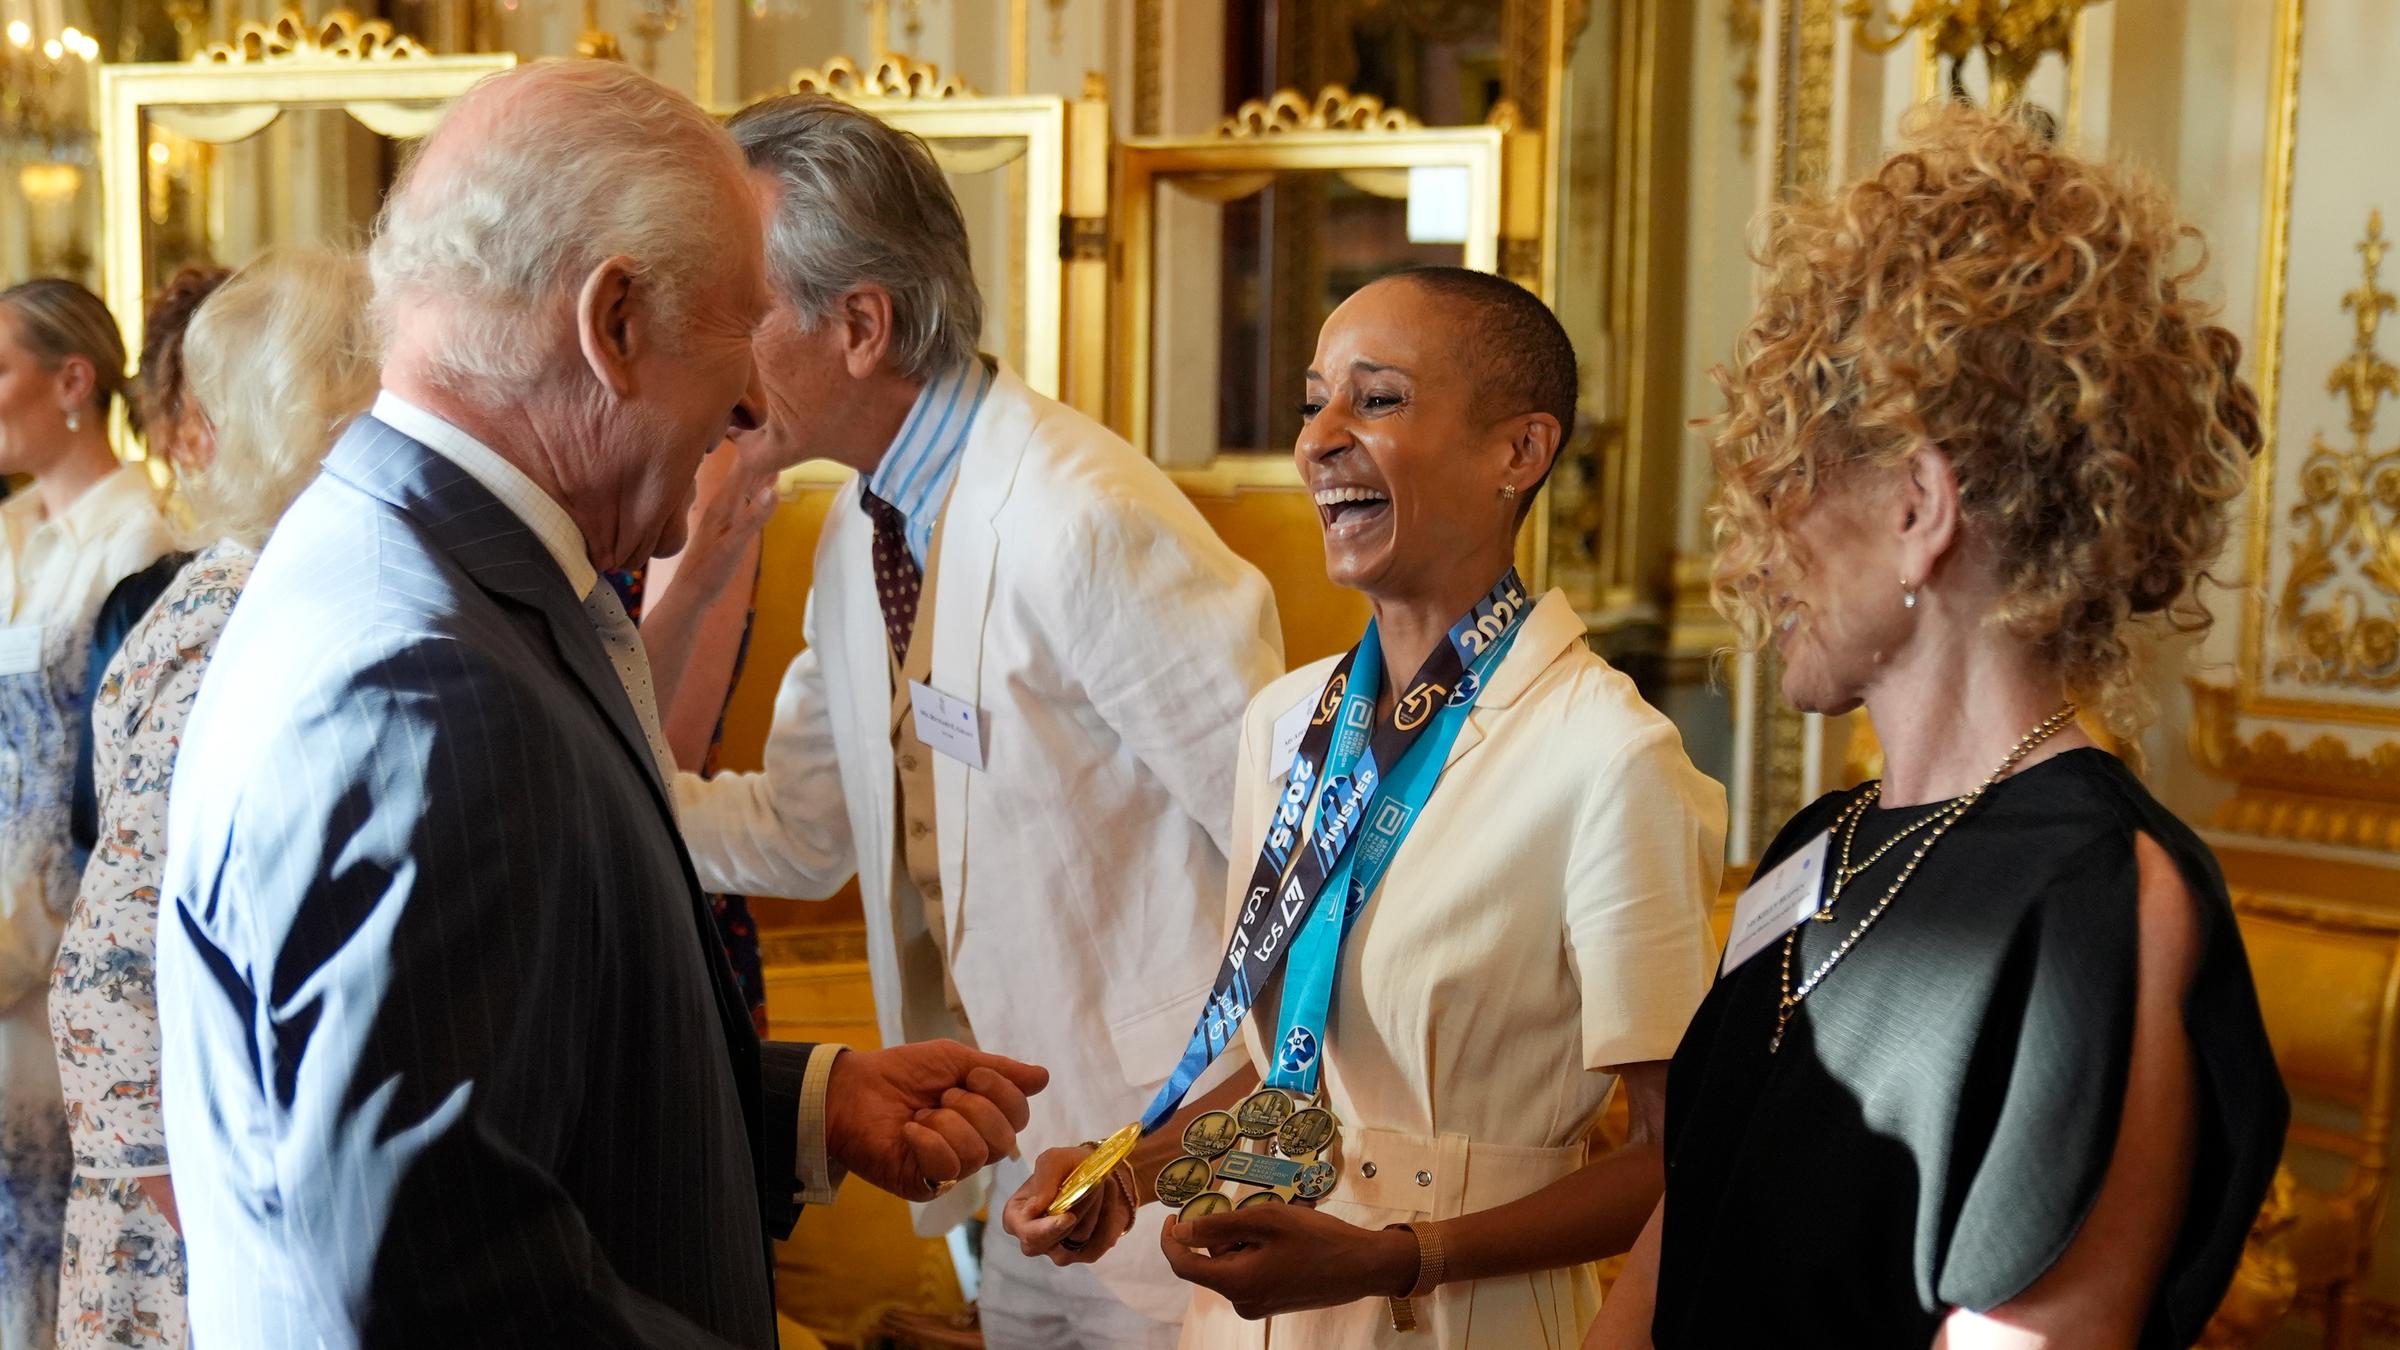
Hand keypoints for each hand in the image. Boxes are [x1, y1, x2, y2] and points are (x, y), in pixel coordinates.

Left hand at [677, 438, 779, 597]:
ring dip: (757, 476)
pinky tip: (756, 495)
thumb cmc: (710, 570)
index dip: (758, 454)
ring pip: (742, 489)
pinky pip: (742, 503)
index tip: (773, 434)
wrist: (690, 593)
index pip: (744, 471)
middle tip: (777, 440)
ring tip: (772, 461)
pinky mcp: (724, 528)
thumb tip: (772, 489)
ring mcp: (721, 517)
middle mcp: (720, 507)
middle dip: (759, 460)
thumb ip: (753, 517)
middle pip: (743, 477)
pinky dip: (753, 494)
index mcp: (722, 505)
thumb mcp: (735, 544)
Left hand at [823, 1041, 1047, 1201]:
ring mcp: (950, 1170)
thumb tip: (1045, 1077)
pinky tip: (908, 1131)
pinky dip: (927, 1141)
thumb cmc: (903, 1072)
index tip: (971, 1075)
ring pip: (976, 1154)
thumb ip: (1001, 1071)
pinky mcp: (923, 1185)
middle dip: (973, 1108)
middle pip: (1005, 1140)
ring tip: (921, 1114)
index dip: (1002, 1092)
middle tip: (942, 1096)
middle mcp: (974, 1146)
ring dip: (945, 1123)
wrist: (853, 1088)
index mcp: (985, 1118)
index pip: (1020, 1116)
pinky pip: (946, 1168)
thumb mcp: (956, 1060)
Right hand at [1001, 1144, 1137, 1266]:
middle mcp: (1035, 1240)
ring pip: (1079, 1238)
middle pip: (1052, 1241)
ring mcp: (1060, 1252)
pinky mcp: (1087, 1254)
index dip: (1045, 1228)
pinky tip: (1107, 1199)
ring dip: (1094, 1208)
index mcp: (1017, 1217)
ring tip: (1098, 1186)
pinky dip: (1108, 1216)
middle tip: (1093, 1187)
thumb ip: (1043, 1179)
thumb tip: (1034, 1209)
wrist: (1101, 1173)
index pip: (1025, 1232)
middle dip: (1077, 1212)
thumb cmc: (1069, 1166)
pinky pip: (1100, 1241)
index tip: (1068, 1216)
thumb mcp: (1055, 1160)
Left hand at [1161, 1201, 1419, 1319]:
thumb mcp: (1267, 1220)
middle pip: (1212, 1262)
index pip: (1184, 1266)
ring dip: (1245, 1240)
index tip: (1172, 1216)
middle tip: (1257, 1212)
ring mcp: (1259, 1305)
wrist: (1364, 1266)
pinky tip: (1287, 1240)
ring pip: (1233, 1264)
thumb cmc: (1318, 1239)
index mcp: (1236, 1283)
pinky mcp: (1273, 1302)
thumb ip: (1219, 1224)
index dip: (1171, 1240)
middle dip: (1225, 1233)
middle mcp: (1242, 1302)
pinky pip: (1250, 1273)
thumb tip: (1180, 1232)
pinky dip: (1258, 1252)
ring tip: (1280, 1225)